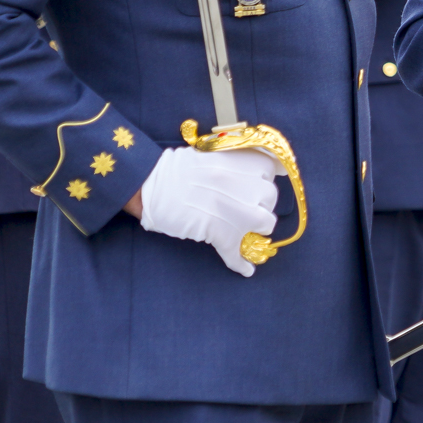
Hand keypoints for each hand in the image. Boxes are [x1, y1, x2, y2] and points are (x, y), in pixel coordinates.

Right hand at [135, 145, 282, 275]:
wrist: (150, 184)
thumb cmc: (177, 168)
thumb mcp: (214, 153)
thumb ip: (238, 161)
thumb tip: (264, 169)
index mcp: (244, 161)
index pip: (273, 170)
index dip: (263, 179)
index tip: (257, 185)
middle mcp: (247, 184)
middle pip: (270, 198)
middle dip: (260, 203)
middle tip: (244, 206)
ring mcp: (236, 210)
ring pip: (265, 223)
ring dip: (257, 228)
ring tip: (243, 229)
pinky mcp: (220, 233)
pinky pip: (237, 253)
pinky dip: (241, 264)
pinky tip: (245, 270)